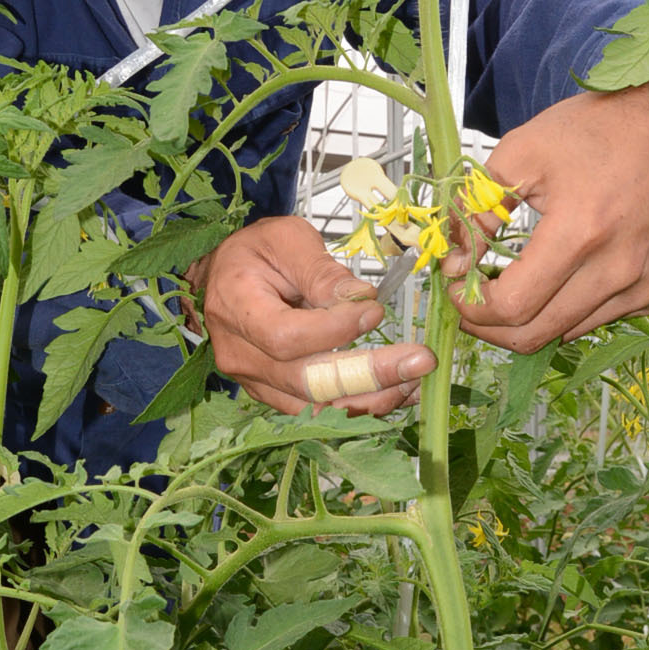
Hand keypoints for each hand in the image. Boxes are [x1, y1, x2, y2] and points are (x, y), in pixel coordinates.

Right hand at [190, 217, 436, 415]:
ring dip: (371, 397)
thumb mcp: (287, 239)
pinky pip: (315, 410)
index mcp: (237, 309)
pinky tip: (395, 390)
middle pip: (306, 381)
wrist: (227, 275)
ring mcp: (255, 382)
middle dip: (369, 375)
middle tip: (420, 362)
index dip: (334, 331)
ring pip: (314, 405)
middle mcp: (241, 356)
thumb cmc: (256, 251)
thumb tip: (360, 298)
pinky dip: (358, 404)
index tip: (375, 312)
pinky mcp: (273, 394)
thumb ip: (320, 269)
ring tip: (416, 380)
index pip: (286, 337)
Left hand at [446, 82, 648, 352]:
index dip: (473, 307)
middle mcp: (618, 269)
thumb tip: (454, 261)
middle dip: (490, 326)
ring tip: (511, 284)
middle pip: (535, 333)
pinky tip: (559, 277)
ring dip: (528, 320)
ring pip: (564, 333)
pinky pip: (597, 321)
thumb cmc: (592, 132)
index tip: (457, 289)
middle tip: (471, 300)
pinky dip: (566, 311)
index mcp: (581, 233)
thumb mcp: (519, 154)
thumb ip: (477, 209)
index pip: (514, 305)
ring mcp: (642, 285)